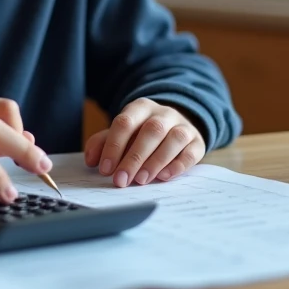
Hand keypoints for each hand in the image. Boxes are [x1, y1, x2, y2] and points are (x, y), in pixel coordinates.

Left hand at [84, 98, 204, 187]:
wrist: (175, 127)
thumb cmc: (142, 134)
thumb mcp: (122, 134)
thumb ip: (103, 143)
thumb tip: (91, 160)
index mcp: (141, 108)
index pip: (125, 122)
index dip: (114, 146)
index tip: (105, 169)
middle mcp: (164, 113)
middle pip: (151, 130)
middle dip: (134, 157)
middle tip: (121, 180)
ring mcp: (183, 126)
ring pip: (173, 138)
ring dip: (156, 161)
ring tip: (141, 181)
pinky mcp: (197, 142)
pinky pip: (191, 151)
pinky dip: (178, 165)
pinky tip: (164, 177)